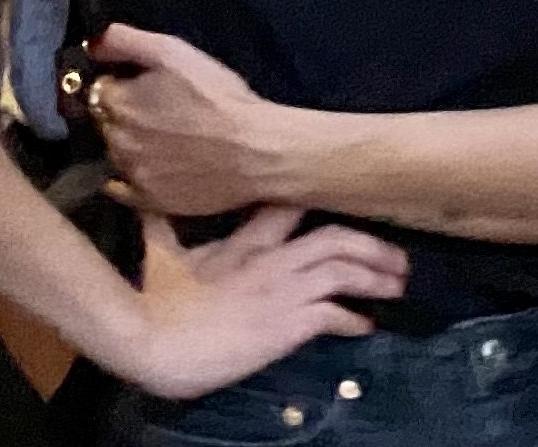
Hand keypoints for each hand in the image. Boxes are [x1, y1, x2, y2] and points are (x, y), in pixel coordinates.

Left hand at [89, 24, 290, 219]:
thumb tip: (90, 44)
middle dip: (123, 115)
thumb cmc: (217, 97)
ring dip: (128, 144)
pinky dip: (124, 179)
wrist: (258, 150)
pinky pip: (121, 190)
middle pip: (105, 122)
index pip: (100, 89)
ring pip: (114, 153)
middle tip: (158, 114)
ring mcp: (131, 174)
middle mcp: (115, 141)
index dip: (122, 85)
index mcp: (116, 103)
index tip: (143, 87)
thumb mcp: (171, 51)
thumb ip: (123, 40)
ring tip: (163, 140)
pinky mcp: (149, 201)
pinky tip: (145, 168)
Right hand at [113, 205, 402, 400]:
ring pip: (344, 270)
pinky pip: (335, 315)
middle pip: (334, 236)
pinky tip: (366, 326)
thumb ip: (159, 225)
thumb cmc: (156, 299)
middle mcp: (269, 259)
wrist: (157, 341)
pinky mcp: (289, 324)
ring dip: (377, 277)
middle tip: (396, 255)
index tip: (345, 209)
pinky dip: (356, 320)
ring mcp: (282, 290)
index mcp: (241, 240)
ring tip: (398, 284)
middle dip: (370, 244)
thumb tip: (139, 197)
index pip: (288, 206)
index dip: (321, 203)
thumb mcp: (159, 255)